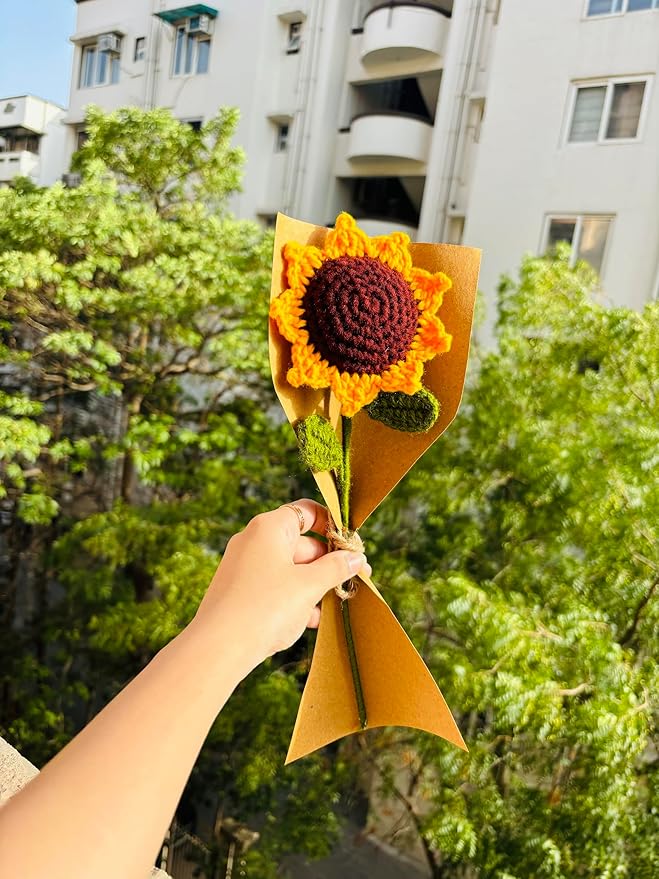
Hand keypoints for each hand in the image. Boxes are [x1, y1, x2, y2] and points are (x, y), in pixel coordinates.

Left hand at [190, 499, 370, 668]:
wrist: (218, 648)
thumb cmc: (265, 608)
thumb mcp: (308, 586)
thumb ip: (335, 568)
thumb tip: (355, 558)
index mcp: (269, 528)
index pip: (306, 512)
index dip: (332, 525)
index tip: (352, 545)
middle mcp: (253, 541)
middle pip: (301, 543)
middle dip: (329, 563)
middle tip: (356, 579)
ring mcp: (245, 568)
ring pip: (290, 569)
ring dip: (315, 584)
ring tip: (338, 604)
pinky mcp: (240, 593)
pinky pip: (275, 588)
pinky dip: (295, 598)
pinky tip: (313, 620)